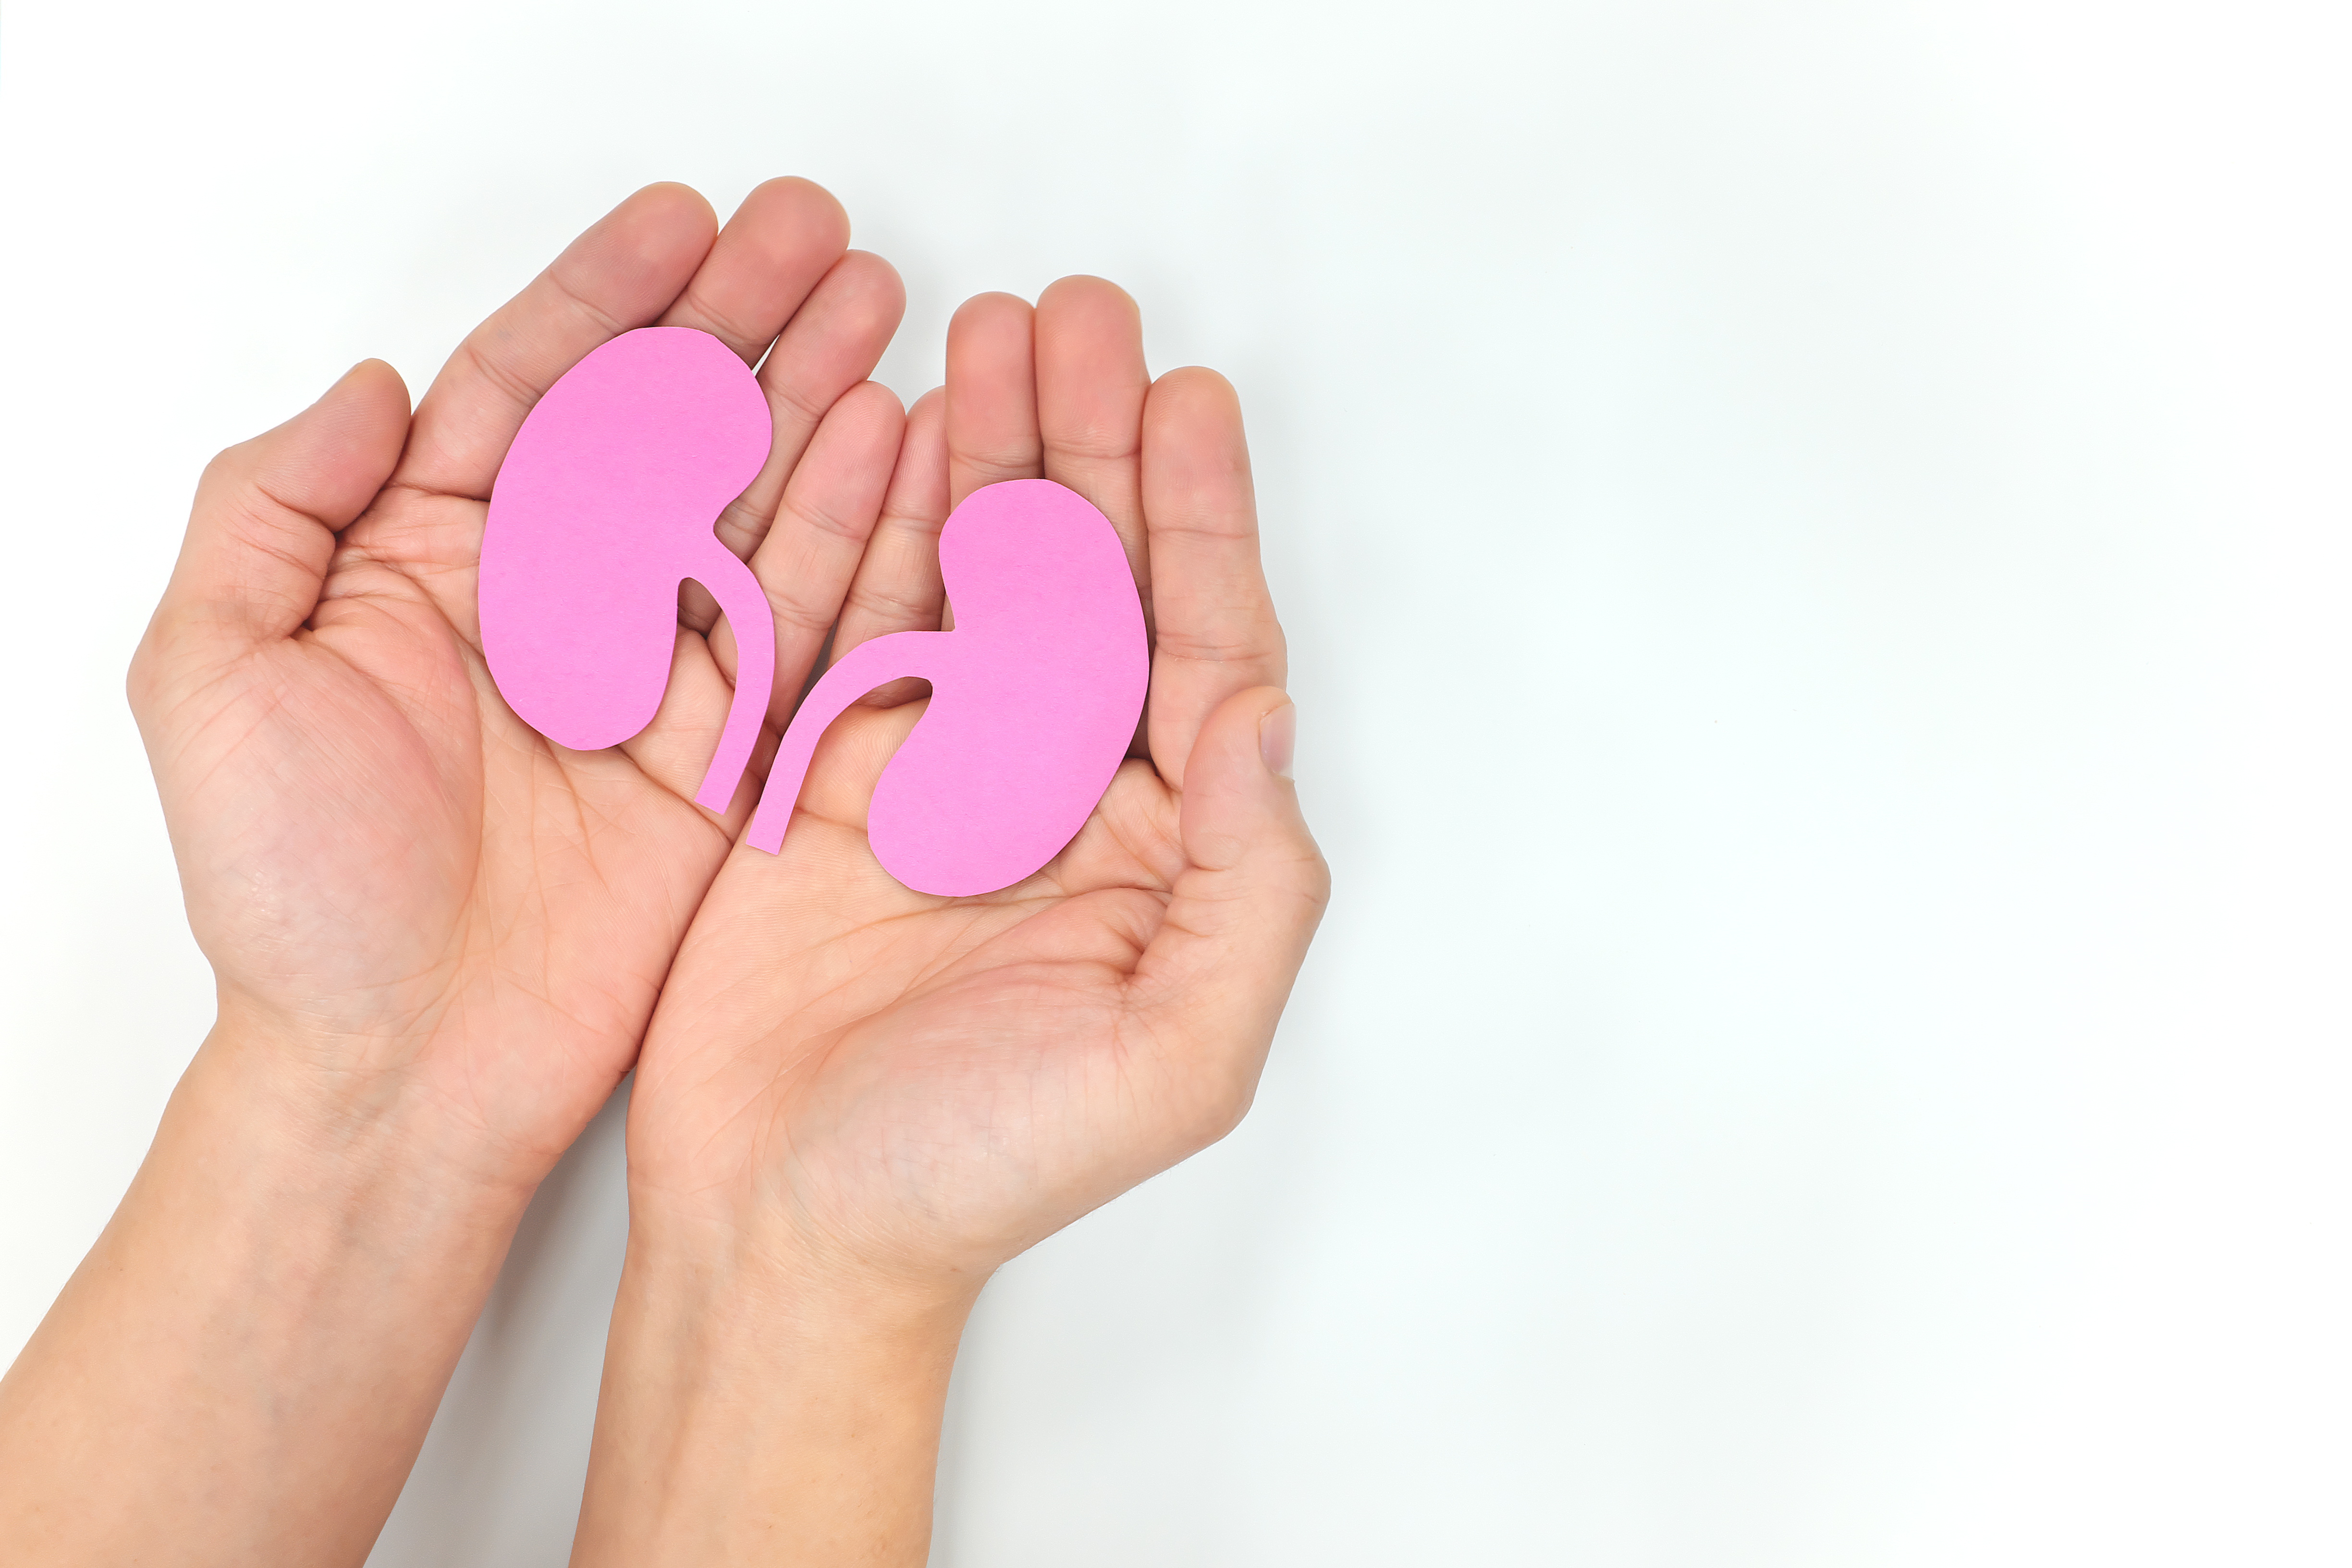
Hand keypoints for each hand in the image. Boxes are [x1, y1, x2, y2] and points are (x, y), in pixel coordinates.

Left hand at [129, 178, 906, 1187]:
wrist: (398, 1068)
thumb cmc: (294, 895)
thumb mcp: (212, 677)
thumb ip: (271, 509)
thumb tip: (369, 381)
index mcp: (422, 559)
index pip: (528, 388)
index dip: (608, 296)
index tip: (687, 223)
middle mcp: (547, 598)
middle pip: (657, 421)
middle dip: (738, 318)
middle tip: (817, 230)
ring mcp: (646, 669)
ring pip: (744, 498)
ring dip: (814, 395)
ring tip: (881, 302)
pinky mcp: (725, 747)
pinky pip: (803, 619)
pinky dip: (855, 530)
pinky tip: (898, 442)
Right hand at [569, 278, 1326, 1563]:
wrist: (788, 1235)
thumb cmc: (981, 1170)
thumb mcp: (1173, 1056)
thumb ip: (1253, 886)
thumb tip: (1267, 715)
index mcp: (1162, 850)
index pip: (1199, 648)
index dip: (1196, 518)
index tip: (1186, 395)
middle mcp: (1059, 798)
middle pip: (1089, 583)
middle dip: (1089, 449)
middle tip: (1076, 316)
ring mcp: (935, 779)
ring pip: (976, 579)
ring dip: (990, 457)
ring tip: (990, 331)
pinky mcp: (822, 780)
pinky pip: (858, 619)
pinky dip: (874, 523)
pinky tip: (891, 428)